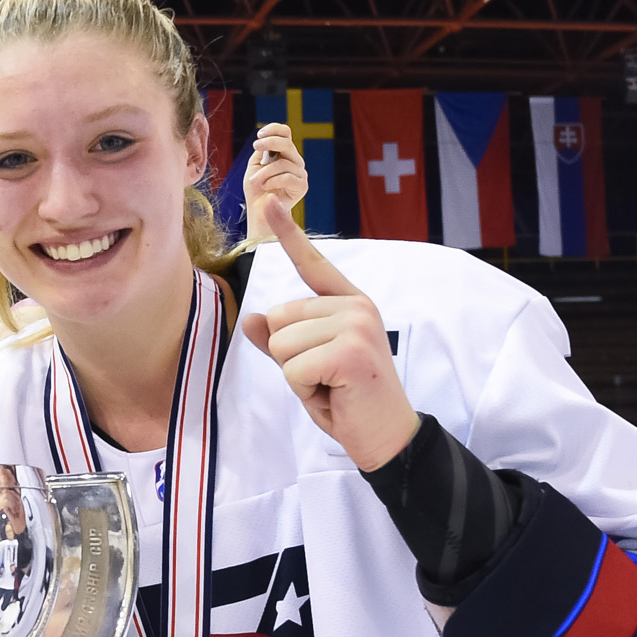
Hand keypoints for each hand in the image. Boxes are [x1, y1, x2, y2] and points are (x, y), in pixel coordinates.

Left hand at [240, 202, 419, 471]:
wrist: (385, 436)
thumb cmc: (347, 400)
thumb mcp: (307, 368)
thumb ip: (281, 343)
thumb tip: (251, 320)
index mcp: (347, 303)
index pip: (312, 266)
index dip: (288, 234)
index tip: (268, 201)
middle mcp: (354, 306)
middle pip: (278, 320)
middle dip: (290, 359)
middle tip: (325, 378)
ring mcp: (355, 324)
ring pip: (282, 345)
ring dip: (297, 377)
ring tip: (330, 386)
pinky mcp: (350, 350)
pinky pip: (292, 368)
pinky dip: (304, 390)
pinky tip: (333, 394)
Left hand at [242, 122, 306, 242]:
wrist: (259, 212)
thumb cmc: (256, 190)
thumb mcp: (254, 166)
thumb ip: (261, 152)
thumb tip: (265, 139)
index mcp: (284, 154)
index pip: (285, 134)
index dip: (274, 130)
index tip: (259, 135)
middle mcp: (294, 161)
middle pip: (287, 143)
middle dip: (269, 142)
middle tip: (256, 147)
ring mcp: (300, 173)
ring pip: (283, 163)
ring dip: (264, 172)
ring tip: (254, 181)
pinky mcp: (302, 186)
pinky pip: (288, 177)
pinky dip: (272, 181)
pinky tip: (266, 187)